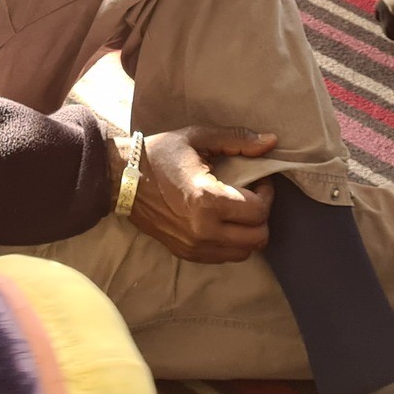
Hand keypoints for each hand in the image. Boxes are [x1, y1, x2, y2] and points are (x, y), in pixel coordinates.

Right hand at [125, 126, 277, 262]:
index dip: (267, 193)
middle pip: (258, 238)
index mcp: (207, 200)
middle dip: (262, 215)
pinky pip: (224, 257)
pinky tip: (222, 220)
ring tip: (237, 209)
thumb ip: (238, 139)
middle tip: (251, 195)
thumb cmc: (161, 154)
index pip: (259, 211)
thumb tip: (271, 142)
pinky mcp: (186, 254)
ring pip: (244, 252)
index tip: (258, 179)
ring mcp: (194, 246)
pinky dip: (232, 242)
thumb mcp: (198, 137)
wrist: (121, 178)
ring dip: (248, 231)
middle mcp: (203, 230)